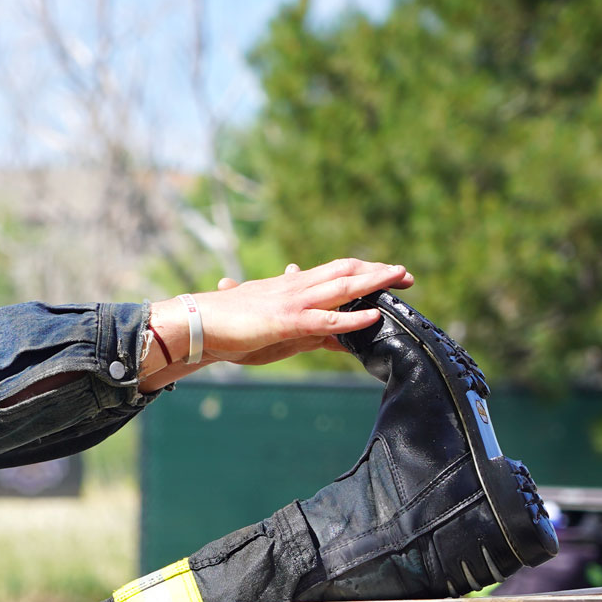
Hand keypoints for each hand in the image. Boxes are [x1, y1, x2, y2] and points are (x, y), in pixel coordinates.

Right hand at [139, 258, 412, 392]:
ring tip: (400, 278)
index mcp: (290, 287)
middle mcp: (295, 287)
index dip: (361, 270)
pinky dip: (353, 315)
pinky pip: (327, 316)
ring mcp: (292, 302)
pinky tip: (374, 314)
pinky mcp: (286, 321)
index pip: (333, 272)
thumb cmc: (225, 325)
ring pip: (341, 285)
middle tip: (405, 273)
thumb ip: (295, 324)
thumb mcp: (267, 323)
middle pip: (344, 272)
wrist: (196, 325)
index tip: (385, 272)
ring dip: (372, 281)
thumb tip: (320, 331)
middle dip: (376, 271)